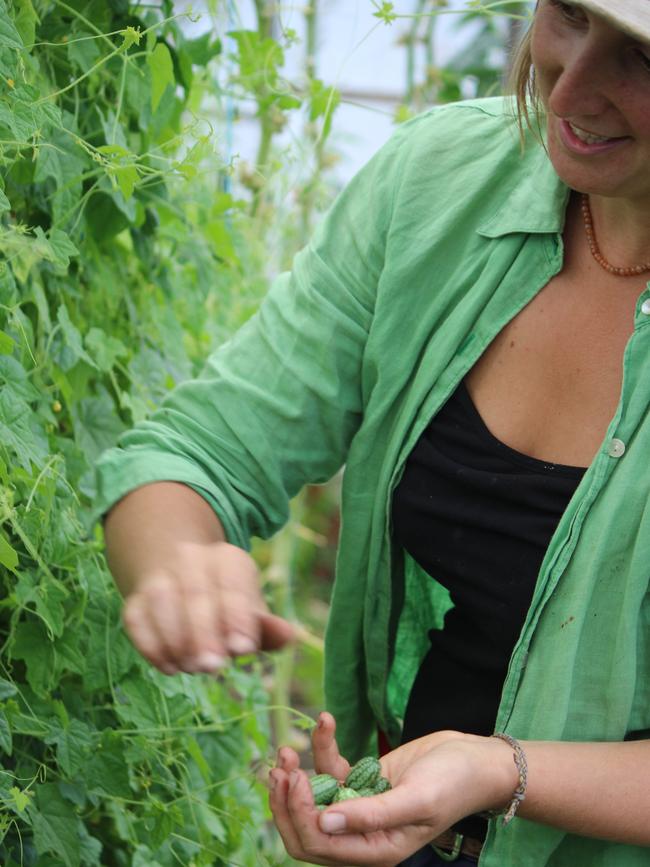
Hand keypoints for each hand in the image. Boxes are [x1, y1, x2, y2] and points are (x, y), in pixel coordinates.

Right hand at [121, 540, 294, 674]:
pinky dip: (151, 645)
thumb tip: (289, 636)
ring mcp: (160, 576)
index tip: (243, 649)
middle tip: (213, 667)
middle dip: (204, 634)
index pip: (232, 587)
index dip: (237, 619)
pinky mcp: (135, 599)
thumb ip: (267, 628)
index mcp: (228, 559)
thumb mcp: (251, 612)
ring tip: (192, 668)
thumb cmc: (226, 607)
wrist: (181, 581)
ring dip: (176, 640)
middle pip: (196, 594)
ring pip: (162, 601)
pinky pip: (137, 619)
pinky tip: (169, 667)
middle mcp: (191, 559)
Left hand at [269, 713, 516, 866]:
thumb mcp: (416, 800)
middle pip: (306, 828)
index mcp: (376, 850)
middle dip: (287, 800)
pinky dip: (324, 747)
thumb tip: (323, 823)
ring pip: (312, 799)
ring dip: (296, 773)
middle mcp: (363, 834)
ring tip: (289, 747)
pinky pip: (332, 768)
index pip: (318, 844)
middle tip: (282, 763)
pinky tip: (325, 720)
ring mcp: (360, 807)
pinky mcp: (363, 781)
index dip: (298, 814)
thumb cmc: (454, 783)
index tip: (295, 776)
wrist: (476, 759)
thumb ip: (370, 815)